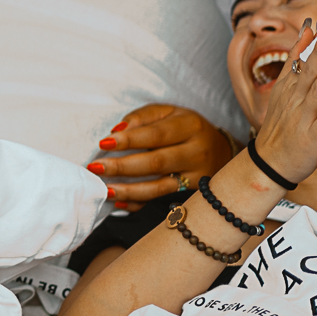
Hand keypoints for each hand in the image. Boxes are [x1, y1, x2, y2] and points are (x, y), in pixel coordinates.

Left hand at [91, 104, 234, 205]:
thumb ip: (142, 117)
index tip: (104, 143)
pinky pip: (162, 200)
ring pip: (159, 187)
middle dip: (123, 167)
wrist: (221, 149)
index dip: (129, 140)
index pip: (156, 134)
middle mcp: (197, 152)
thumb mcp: (168, 112)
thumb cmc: (185, 127)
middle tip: (95, 168)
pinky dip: (140, 203)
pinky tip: (120, 202)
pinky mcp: (193, 193)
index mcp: (190, 126)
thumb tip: (118, 130)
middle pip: (156, 162)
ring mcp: (197, 176)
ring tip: (105, 190)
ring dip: (129, 190)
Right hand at [253, 17, 316, 187]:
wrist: (270, 161)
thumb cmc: (281, 125)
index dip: (311, 41)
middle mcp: (295, 99)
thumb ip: (294, 63)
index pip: (300, 60)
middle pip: (309, 71)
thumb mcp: (283, 91)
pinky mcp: (312, 136)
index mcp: (290, 89)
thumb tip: (305, 34)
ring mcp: (303, 117)